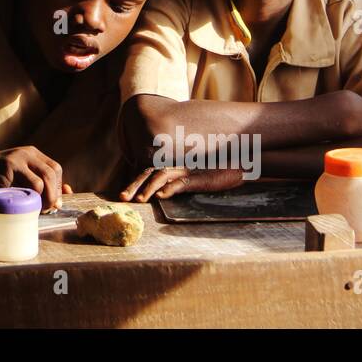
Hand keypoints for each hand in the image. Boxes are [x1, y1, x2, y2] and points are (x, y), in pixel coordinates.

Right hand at [0, 145, 66, 210]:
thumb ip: (36, 181)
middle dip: (53, 196)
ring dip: (41, 201)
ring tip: (35, 210)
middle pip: (51, 175)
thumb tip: (63, 199)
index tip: (55, 202)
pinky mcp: (4, 173)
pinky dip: (24, 202)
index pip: (55, 169)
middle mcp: (25, 154)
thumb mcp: (17, 173)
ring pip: (39, 183)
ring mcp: (14, 161)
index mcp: (31, 153)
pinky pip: (21, 190)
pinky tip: (19, 206)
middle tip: (47, 209)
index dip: (58, 187)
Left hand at [118, 165, 244, 201]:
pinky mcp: (200, 177)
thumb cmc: (218, 170)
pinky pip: (182, 182)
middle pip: (150, 173)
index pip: (148, 172)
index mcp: (173, 167)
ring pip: (162, 177)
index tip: (123, 195)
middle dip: (134, 185)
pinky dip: (171, 188)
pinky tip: (162, 195)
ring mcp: (187, 171)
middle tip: (122, 198)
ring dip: (149, 188)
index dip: (135, 182)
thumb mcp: (196, 178)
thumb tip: (161, 192)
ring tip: (139, 199)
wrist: (240, 162)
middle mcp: (177, 166)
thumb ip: (179, 183)